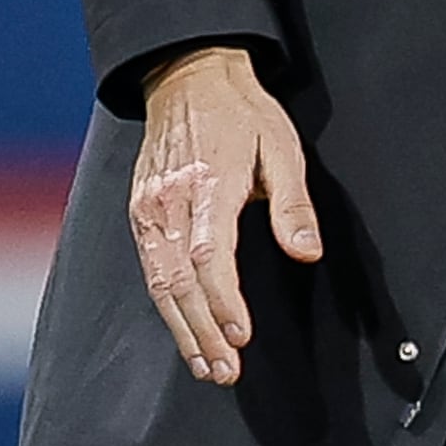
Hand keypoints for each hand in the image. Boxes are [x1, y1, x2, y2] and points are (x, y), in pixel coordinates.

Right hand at [132, 45, 322, 384]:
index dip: (223, 304)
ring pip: (158, 283)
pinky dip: (165, 305)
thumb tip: (306, 251)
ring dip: (182, 329)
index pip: (209, 259)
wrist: (189, 75)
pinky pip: (148, 268)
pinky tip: (183, 328)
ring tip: (206, 365)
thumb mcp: (283, 146)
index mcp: (206, 185)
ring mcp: (148, 208)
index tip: (242, 336)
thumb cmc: (241, 112)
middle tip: (225, 371)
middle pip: (178, 283)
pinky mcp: (139, 211)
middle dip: (202, 333)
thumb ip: (293, 204)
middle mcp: (169, 202)